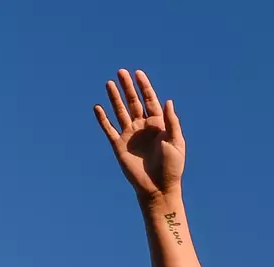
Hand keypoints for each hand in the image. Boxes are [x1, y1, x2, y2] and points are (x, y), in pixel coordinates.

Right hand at [94, 69, 184, 202]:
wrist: (158, 188)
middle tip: (120, 71)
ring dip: (114, 98)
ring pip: (120, 111)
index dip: (144, 86)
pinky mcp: (119, 146)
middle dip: (127, 87)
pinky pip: (109, 129)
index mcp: (157, 124)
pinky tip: (97, 107)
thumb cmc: (171, 167)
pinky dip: (102, 119)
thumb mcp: (176, 143)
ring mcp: (130, 135)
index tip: (138, 73)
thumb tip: (167, 101)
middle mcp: (142, 127)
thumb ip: (171, 122)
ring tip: (109, 83)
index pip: (149, 100)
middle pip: (133, 101)